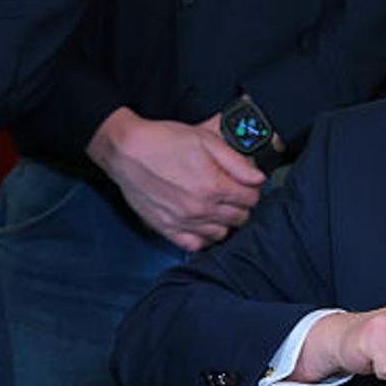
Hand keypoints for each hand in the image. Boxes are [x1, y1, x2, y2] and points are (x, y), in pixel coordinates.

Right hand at [86, 106, 265, 251]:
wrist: (127, 151)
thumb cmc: (165, 141)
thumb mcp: (207, 140)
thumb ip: (236, 162)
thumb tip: (258, 178)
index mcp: (213, 185)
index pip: (251, 199)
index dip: (253, 190)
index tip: (248, 184)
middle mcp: (200, 208)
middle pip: (239, 218)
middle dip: (242, 205)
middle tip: (235, 193)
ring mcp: (182, 221)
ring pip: (220, 234)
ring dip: (225, 222)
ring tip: (219, 206)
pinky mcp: (166, 228)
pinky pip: (194, 245)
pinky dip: (203, 237)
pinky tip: (202, 223)